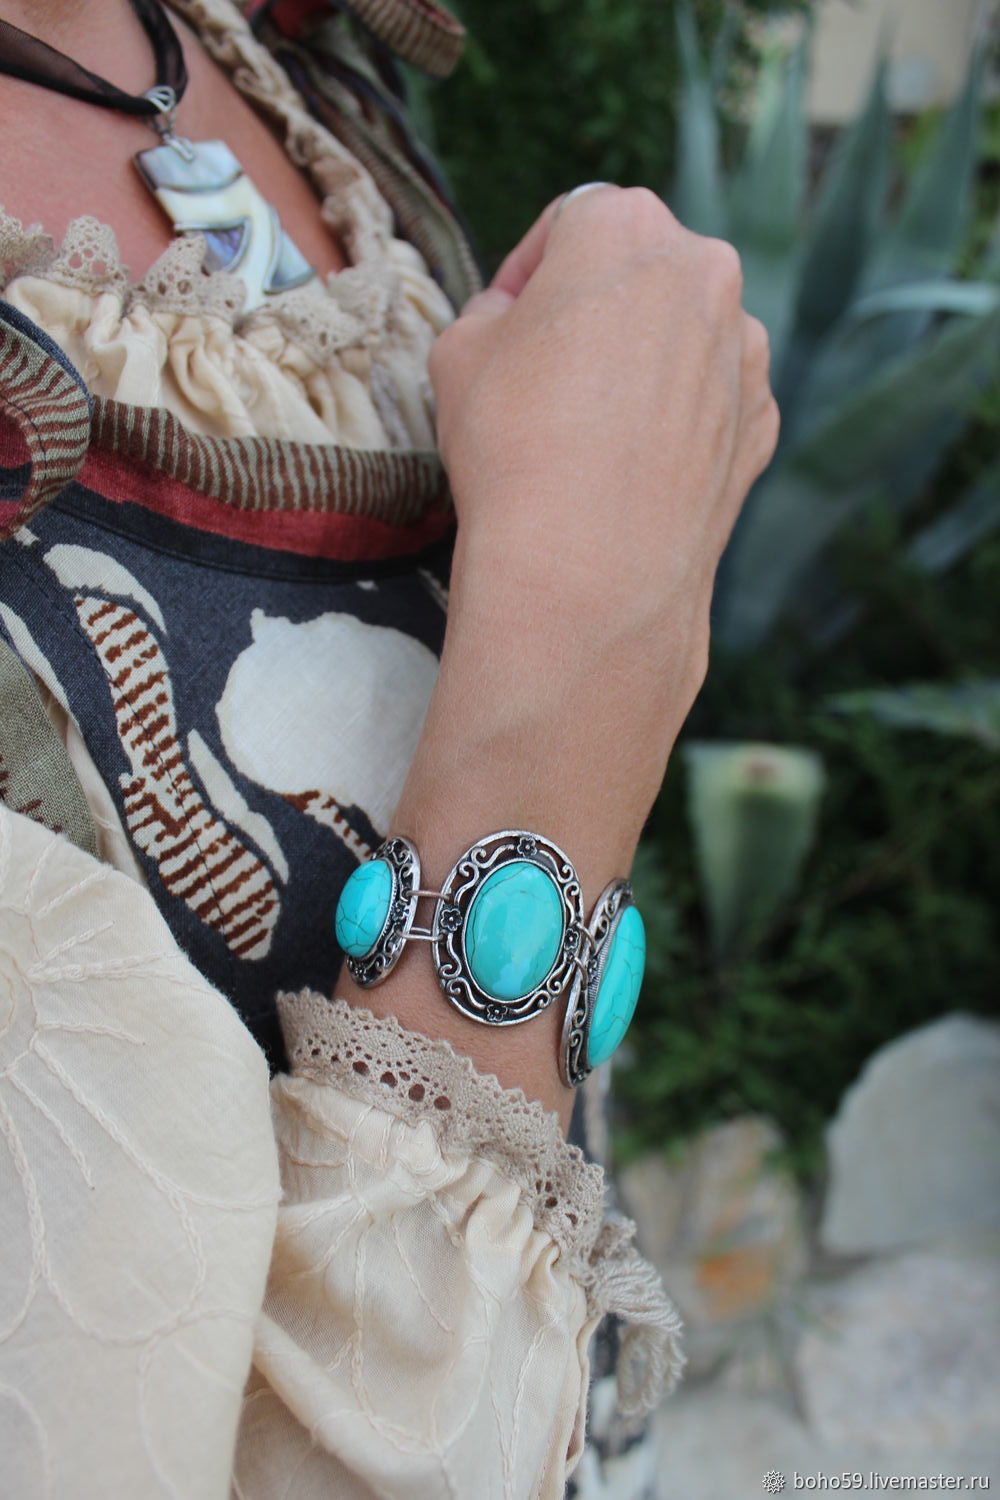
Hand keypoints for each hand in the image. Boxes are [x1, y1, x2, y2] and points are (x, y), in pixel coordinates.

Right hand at [340, 188, 778, 1124]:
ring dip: (611, 427)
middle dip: (573, 358)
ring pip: (666, 386)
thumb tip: (516, 365)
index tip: (484, 384)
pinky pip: (688, 461)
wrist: (574, 668)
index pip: (577, 228)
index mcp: (639, 259)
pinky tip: (596, 547)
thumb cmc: (496, 521)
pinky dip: (646, 488)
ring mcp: (747, 416)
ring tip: (547, 509)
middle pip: (635, 302)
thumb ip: (499, 345)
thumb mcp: (459, 397)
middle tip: (508, 445)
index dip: (519, 303)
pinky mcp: (750, 499)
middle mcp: (717, 324)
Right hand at [423, 186, 777, 853]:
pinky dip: (679, 421)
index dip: (529, 274)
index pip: (570, 222)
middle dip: (597, 312)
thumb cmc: (513, 445)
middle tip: (548, 378)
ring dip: (643, 365)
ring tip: (590, 435)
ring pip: (685, 337)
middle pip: (641, 272)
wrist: (587, 569)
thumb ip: (492, 313)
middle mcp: (705, 271)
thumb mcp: (457, 353)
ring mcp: (746, 350)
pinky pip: (712, 403)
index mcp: (625, 225)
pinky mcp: (763, 422)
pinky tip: (632, 469)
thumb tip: (516, 322)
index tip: (507, 323)